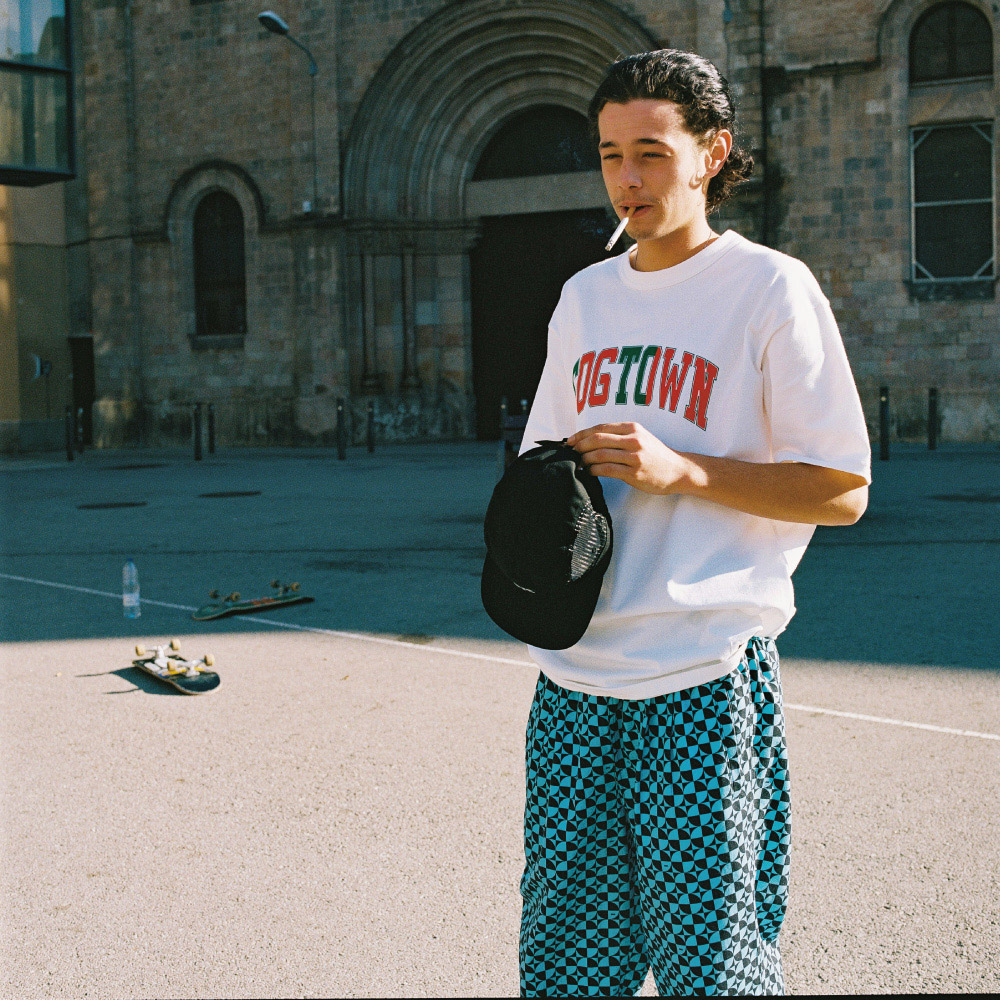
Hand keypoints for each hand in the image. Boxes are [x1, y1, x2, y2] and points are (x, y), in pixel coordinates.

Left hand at [565, 422, 692, 494]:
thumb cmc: (655, 455)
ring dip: (584, 459)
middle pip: (597, 439)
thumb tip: (590, 440)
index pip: (600, 428)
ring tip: (578, 463)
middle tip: (570, 453)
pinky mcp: (634, 473)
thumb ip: (618, 436)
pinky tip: (589, 472)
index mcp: (632, 428)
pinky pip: (607, 470)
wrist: (678, 470)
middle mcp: (633, 439)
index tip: (570, 441)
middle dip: (579, 446)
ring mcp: (634, 456)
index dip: (581, 434)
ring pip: (600, 455)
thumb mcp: (639, 437)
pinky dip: (593, 470)